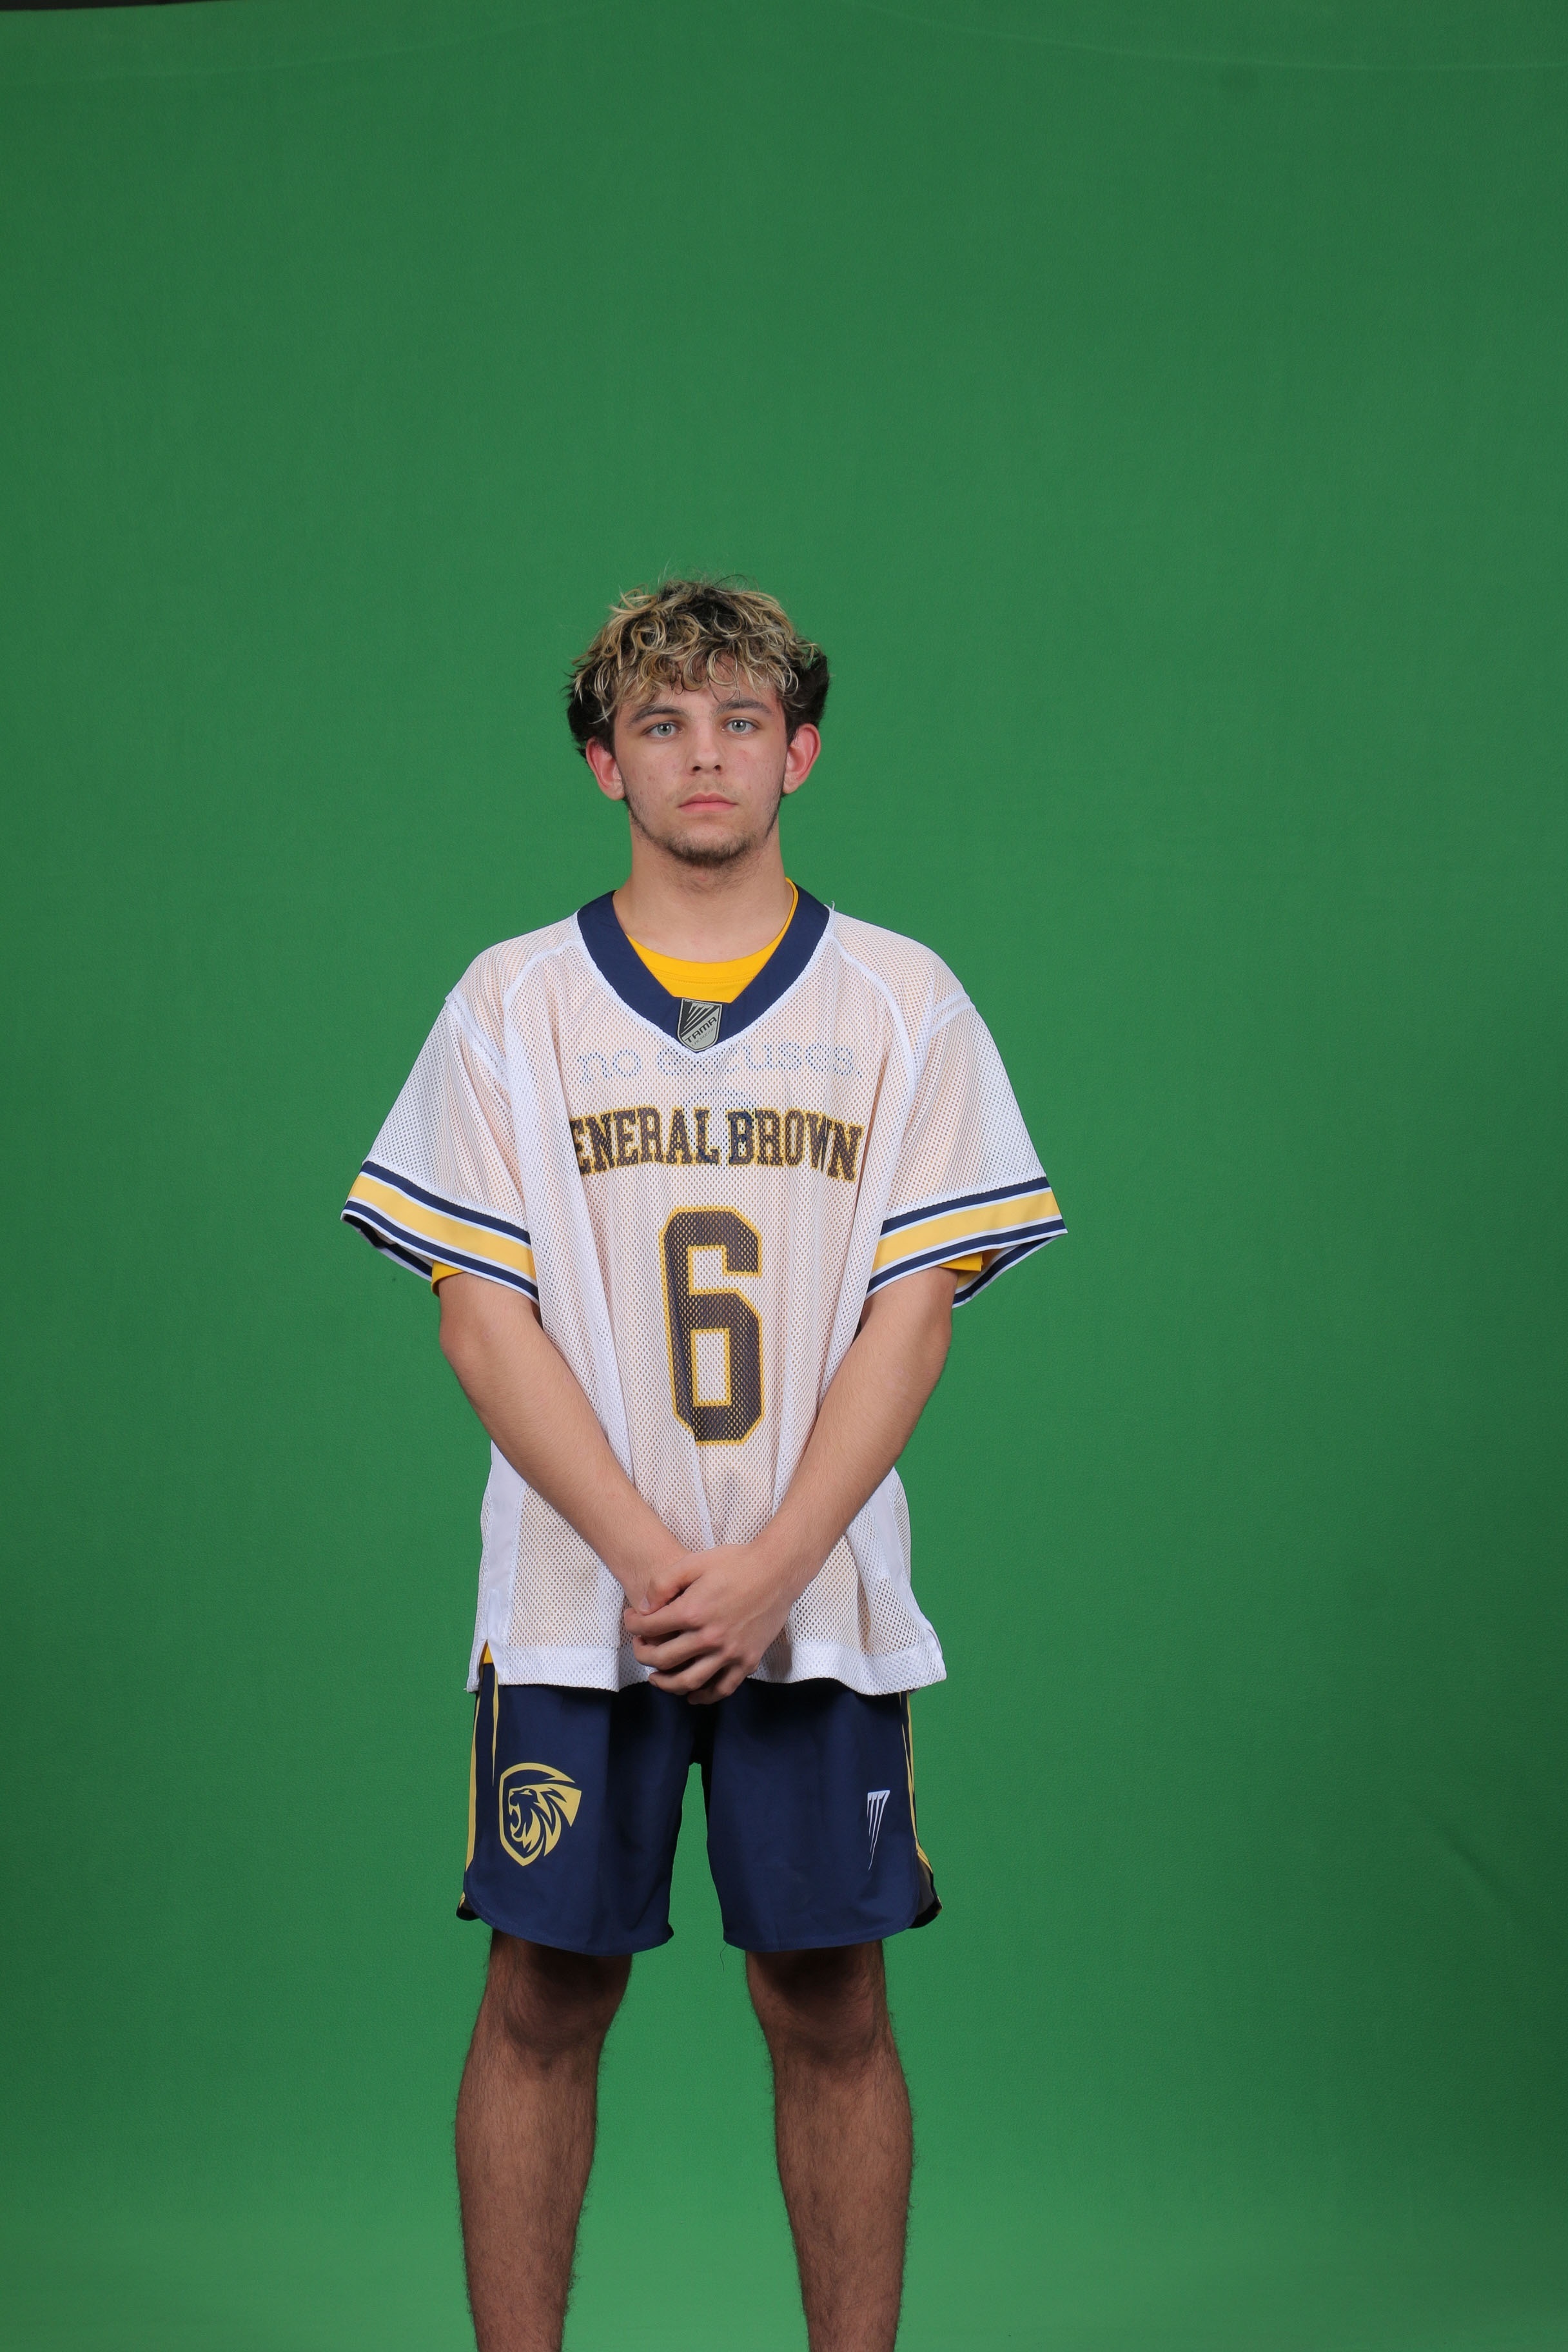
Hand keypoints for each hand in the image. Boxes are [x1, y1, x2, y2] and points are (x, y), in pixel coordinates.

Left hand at [623, 1542, 797, 1703]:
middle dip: (643, 1654)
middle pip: (664, 1658)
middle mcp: (709, 1637)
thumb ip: (663, 1583)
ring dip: (666, 1684)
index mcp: (693, 1611)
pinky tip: (692, 1695)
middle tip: (640, 1648)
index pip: (650, 1627)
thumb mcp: (694, 1561)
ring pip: (689, 1681)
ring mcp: (730, 1652)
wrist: (777, 1571)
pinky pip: (722, 1688)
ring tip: (656, 1678)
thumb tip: (645, 1608)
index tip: (632, 1621)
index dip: (634, 1625)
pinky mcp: (747, 1660)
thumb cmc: (736, 1563)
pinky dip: (705, 1696)